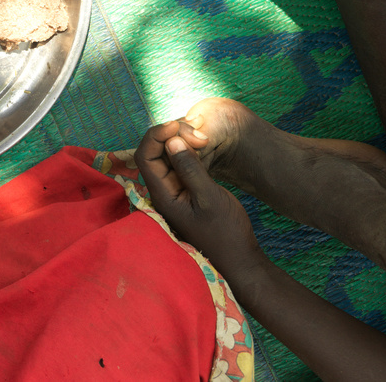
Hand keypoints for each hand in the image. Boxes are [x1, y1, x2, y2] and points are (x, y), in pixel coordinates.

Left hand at [135, 120, 264, 280]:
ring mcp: (174, 191)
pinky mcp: (186, 190)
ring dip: (181, 142)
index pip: (145, 155)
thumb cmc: (226, 233)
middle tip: (199, 133)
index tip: (179, 125)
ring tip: (203, 137)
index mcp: (162, 194)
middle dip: (172, 136)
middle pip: (154, 152)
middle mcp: (162, 191)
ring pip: (167, 156)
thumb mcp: (210, 198)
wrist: (239, 260)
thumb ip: (190, 169)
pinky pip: (180, 164)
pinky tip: (203, 146)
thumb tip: (171, 141)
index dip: (157, 135)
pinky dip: (188, 151)